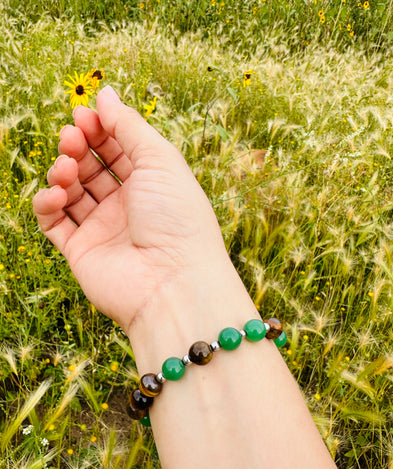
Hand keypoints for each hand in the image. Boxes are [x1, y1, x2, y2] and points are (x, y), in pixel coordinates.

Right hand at [33, 86, 226, 332]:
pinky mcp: (81, 252)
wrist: (173, 282)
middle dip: (77, 146)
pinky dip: (47, 203)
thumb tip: (105, 93)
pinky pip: (53, 222)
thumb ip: (129, 125)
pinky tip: (55, 194)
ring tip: (66, 167)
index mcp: (151, 184)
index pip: (118, 149)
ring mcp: (103, 230)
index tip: (84, 114)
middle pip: (92, 167)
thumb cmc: (177, 218)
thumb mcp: (159, 159)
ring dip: (61, 172)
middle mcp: (128, 206)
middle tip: (72, 137)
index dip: (100, 128)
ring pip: (70, 191)